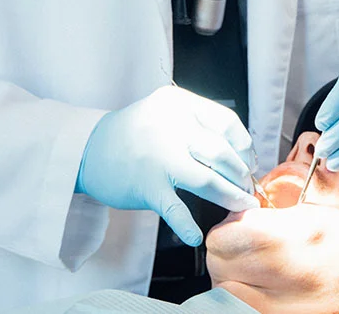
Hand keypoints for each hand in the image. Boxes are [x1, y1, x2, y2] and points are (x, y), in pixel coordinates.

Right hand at [76, 85, 257, 245]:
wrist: (89, 149)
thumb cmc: (136, 132)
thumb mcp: (166, 112)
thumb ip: (197, 124)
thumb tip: (238, 151)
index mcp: (179, 103)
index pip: (226, 122)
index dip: (244, 145)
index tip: (249, 160)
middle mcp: (172, 125)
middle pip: (222, 151)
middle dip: (240, 173)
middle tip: (247, 187)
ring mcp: (160, 156)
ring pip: (208, 179)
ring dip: (230, 195)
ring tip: (241, 205)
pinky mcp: (148, 185)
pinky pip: (176, 210)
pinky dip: (189, 225)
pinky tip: (197, 235)